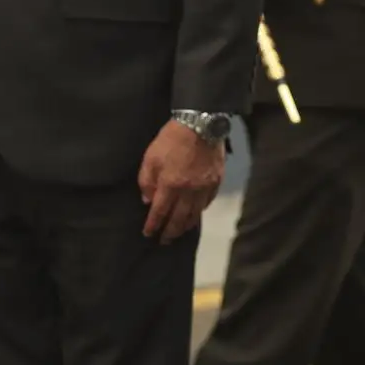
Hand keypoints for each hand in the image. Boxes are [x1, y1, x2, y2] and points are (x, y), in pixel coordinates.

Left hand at [137, 120, 224, 243]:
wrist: (201, 123)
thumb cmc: (171, 139)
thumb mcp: (150, 157)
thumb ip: (146, 181)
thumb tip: (148, 200)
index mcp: (170, 185)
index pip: (160, 212)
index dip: (153, 225)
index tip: (148, 234)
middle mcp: (189, 191)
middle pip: (179, 218)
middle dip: (170, 232)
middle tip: (164, 240)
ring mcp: (205, 187)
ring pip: (195, 214)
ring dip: (186, 225)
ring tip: (180, 232)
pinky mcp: (217, 181)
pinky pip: (208, 202)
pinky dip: (200, 211)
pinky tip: (196, 213)